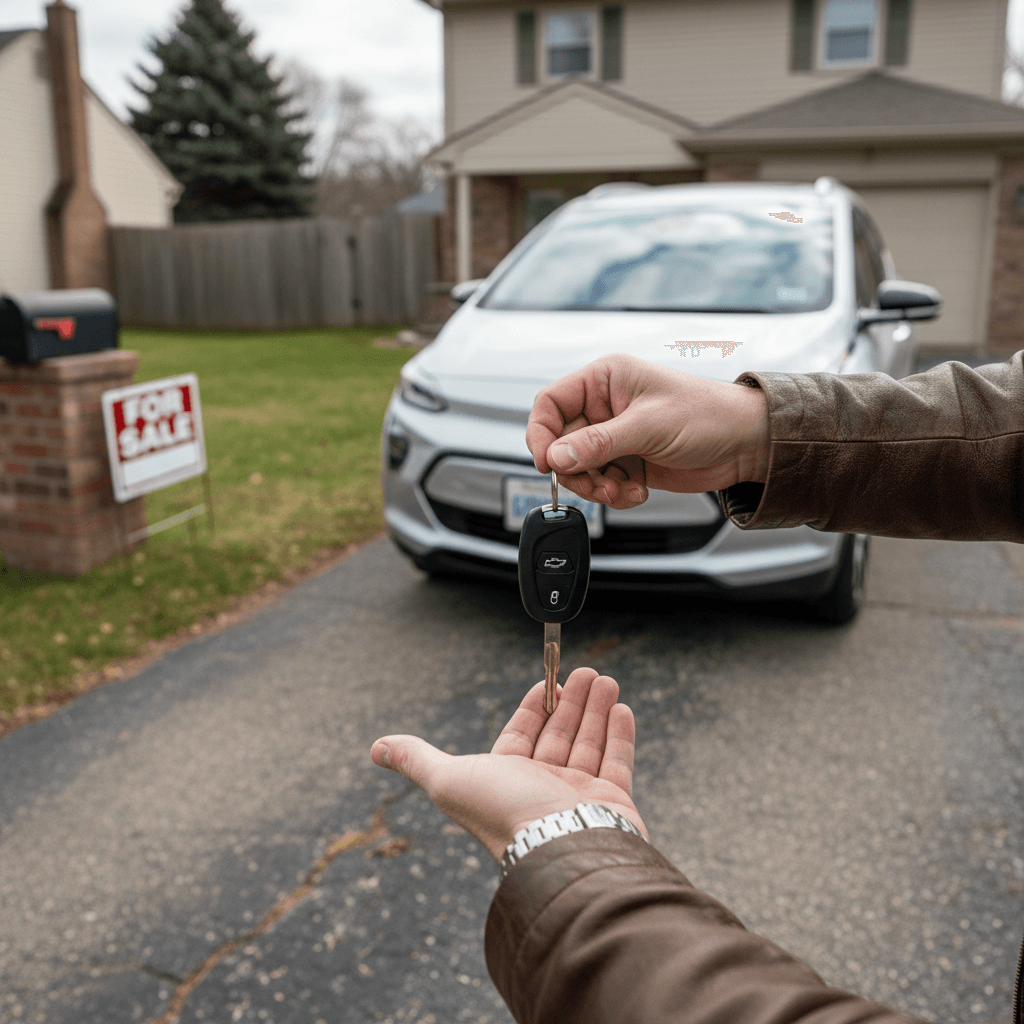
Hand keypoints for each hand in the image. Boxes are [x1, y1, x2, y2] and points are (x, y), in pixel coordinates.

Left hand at [370, 668, 644, 862]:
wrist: (560, 850)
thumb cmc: (503, 815)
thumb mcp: (448, 779)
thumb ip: (416, 760)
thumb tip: (376, 747)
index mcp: (508, 781)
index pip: (522, 734)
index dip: (534, 706)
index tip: (548, 680)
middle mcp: (543, 788)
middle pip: (558, 734)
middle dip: (570, 701)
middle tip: (585, 670)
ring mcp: (579, 796)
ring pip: (588, 742)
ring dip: (596, 709)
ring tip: (605, 679)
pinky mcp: (613, 802)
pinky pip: (617, 761)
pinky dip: (619, 734)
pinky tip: (620, 706)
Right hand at [526, 352, 769, 509]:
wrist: (747, 444)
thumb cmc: (708, 415)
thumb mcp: (648, 426)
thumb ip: (598, 442)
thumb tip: (556, 457)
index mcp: (604, 380)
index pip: (550, 403)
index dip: (542, 434)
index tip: (548, 462)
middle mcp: (605, 406)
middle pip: (561, 443)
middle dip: (576, 470)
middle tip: (597, 485)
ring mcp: (615, 436)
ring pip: (579, 468)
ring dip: (596, 486)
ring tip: (622, 490)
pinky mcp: (627, 461)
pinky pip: (601, 482)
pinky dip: (614, 494)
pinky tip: (637, 491)